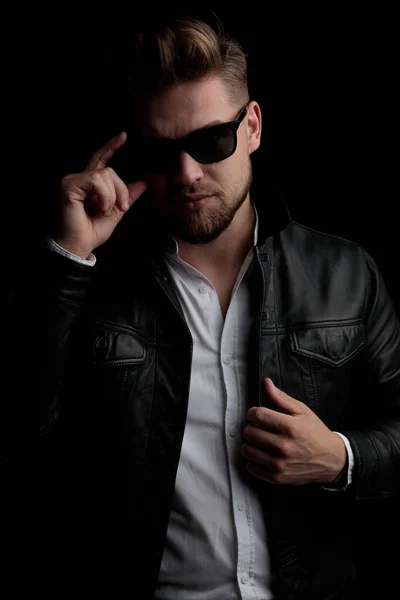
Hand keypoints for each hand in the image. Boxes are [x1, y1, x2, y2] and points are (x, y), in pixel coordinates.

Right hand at [54, 132, 147, 257]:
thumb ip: (127, 196)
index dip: (111, 146)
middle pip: (110, 170)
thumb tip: (143, 183)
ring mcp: (73, 180)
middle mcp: (80, 178)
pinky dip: (104, 196)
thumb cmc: (93, 230)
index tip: (124, 135)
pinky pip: (96, 181)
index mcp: (91, 184)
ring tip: (104, 210)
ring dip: (112, 196)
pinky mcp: (69, 185)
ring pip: (104, 175)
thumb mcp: (117, 211)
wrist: (82, 243)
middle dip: (121, 190)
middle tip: (121, 208)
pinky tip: (98, 208)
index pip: (102, 159)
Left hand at [241, 378, 346, 485]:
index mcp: (289, 427)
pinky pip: (251, 467)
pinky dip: (253, 460)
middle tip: (259, 427)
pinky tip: (262, 454)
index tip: (256, 414)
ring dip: (251, 443)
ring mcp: (279, 464)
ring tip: (260, 440)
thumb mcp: (302, 411)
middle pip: (249, 432)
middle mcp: (283, 446)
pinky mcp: (276, 477)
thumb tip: (266, 383)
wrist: (331, 460)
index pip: (257, 415)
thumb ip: (281, 398)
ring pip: (247, 450)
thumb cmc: (315, 433)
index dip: (253, 412)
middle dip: (251, 426)